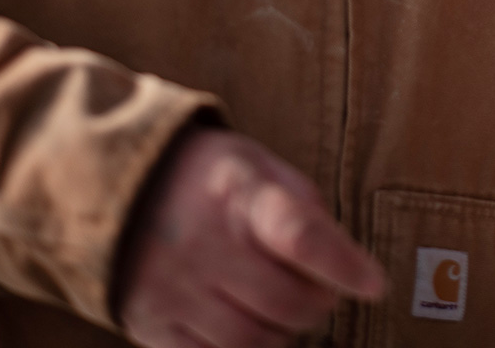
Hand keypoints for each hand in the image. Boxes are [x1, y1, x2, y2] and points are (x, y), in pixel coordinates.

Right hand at [116, 128, 385, 347]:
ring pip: (253, 343)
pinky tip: (245, 324)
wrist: (120, 190)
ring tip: (280, 308)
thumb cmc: (210, 181)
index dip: (341, 264)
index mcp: (236, 190)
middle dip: (317, 304)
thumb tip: (346, 262)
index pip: (297, 232)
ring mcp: (172, 289)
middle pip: (286, 303)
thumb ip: (304, 208)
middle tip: (319, 292)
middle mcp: (201, 242)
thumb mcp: (258, 166)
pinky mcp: (149, 325)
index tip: (374, 284)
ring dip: (282, 333)